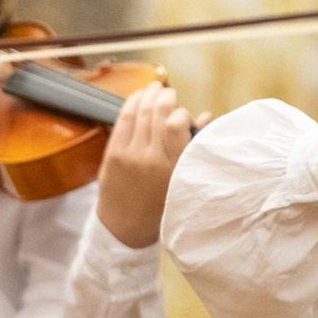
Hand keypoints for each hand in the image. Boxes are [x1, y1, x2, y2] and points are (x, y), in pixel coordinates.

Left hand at [93, 83, 193, 247]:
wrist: (124, 228)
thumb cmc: (160, 205)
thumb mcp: (183, 179)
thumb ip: (194, 148)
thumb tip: (205, 116)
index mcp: (173, 168)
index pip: (176, 124)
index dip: (182, 113)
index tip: (184, 117)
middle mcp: (151, 159)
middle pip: (158, 113)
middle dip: (166, 97)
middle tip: (171, 94)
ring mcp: (129, 155)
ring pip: (140, 112)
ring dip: (149, 95)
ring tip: (155, 88)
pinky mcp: (113, 154)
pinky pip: (122, 119)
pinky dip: (131, 103)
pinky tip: (138, 96)